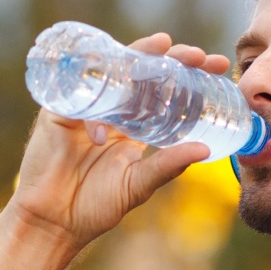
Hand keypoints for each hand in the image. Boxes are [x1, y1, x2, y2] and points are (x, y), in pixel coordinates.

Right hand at [10, 33, 233, 249]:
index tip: (217, 66)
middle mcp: (110, 110)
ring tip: (165, 47)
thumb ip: (167, 165)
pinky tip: (115, 96)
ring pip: (112, 70)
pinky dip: (98, 93)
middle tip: (199, 55)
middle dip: (172, 58)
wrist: (53, 222)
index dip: (188, 75)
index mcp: (130, 126)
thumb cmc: (94, 206)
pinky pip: (79, 91)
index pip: (162, 91)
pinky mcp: (58, 111)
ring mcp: (84, 107)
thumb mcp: (138, 184)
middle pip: (141, 73)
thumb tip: (204, 150)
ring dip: (139, 55)